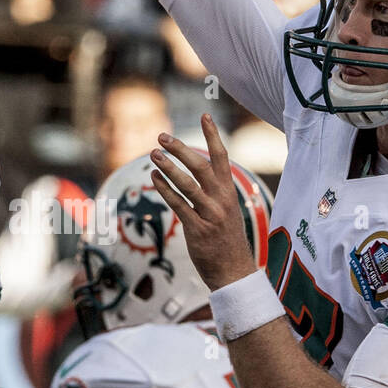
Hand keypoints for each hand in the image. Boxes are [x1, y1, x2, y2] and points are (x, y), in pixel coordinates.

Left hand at [149, 115, 256, 291]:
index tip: (204, 115)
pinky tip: (154, 178)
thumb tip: (200, 175)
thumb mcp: (228, 212)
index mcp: (230, 192)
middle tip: (162, 136)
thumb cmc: (228, 242)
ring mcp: (210, 214)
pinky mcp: (197, 228)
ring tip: (153, 154)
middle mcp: (221, 200)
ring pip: (187, 184)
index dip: (212, 135)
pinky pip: (178, 204)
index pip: (222, 157)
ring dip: (169, 167)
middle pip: (201, 166)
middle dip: (181, 149)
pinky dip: (164, 189)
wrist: (234, 272)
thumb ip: (216, 193)